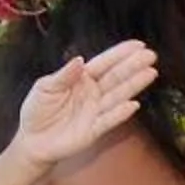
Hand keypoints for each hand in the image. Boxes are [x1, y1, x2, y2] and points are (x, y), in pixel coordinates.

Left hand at [14, 42, 157, 175]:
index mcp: (82, 79)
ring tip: (151, 73)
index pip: (104, 64)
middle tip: (151, 56)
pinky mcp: (94, 130)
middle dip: (133, 66)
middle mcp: (93, 93)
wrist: (32, 140)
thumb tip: (80, 60)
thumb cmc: (37, 110)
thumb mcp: (45, 87)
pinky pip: (109, 120)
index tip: (139, 45)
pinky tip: (134, 104)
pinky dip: (121, 113)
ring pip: (118, 95)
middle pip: (116, 77)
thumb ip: (64, 75)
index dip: (121, 54)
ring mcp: (96, 111)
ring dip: (134, 85)